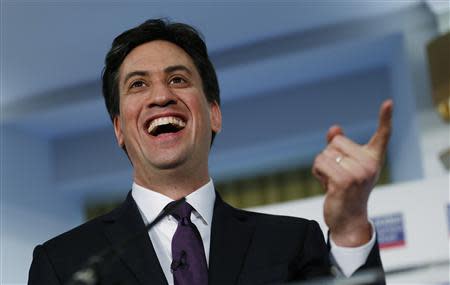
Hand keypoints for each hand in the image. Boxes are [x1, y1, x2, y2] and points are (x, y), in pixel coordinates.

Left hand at [312, 99, 392, 246]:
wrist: (348, 219)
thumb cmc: (346, 190)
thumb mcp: (345, 166)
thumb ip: (339, 146)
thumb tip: (335, 128)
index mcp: (373, 158)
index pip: (382, 135)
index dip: (385, 118)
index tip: (388, 102)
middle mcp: (369, 164)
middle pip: (336, 141)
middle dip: (329, 155)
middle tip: (338, 175)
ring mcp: (358, 173)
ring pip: (325, 153)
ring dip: (322, 166)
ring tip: (333, 181)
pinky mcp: (344, 181)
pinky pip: (320, 163)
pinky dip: (317, 172)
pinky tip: (326, 185)